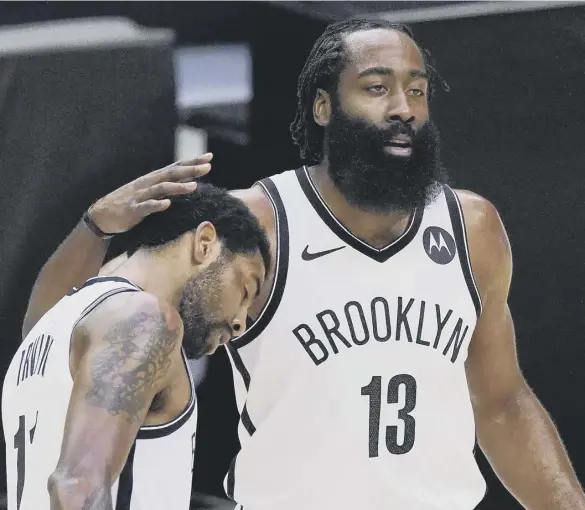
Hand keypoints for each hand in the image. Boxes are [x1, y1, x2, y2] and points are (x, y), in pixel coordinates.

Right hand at [88, 154, 212, 233]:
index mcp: (154, 179)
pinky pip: (146, 207)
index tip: (209, 157)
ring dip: (178, 187)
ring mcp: (140, 196)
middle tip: (207, 167)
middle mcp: (148, 184)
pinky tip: (167, 204)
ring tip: (194, 186)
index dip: (192, 162)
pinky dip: (156, 205)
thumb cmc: (131, 202)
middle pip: (172, 174)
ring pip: (161, 189)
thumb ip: (168, 185)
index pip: (176, 167)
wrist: (102, 214)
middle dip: (190, 170)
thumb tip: (190, 180)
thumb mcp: (151, 191)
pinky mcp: (133, 210)